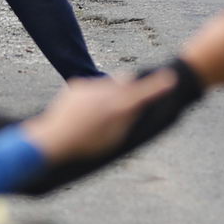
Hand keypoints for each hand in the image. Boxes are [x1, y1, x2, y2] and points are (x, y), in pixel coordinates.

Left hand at [21, 70, 177, 163]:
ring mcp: (90, 87)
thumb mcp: (114, 139)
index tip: (171, 77)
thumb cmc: (86, 146)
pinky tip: (83, 113)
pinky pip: (91, 87)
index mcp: (117, 108)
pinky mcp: (76, 85)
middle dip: (130, 86)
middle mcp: (105, 93)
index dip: (158, 85)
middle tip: (126, 102)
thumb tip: (136, 107)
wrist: (52, 139)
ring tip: (95, 116)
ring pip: (108, 84)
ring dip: (108, 94)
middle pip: (126, 81)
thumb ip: (128, 120)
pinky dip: (92, 96)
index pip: (143, 92)